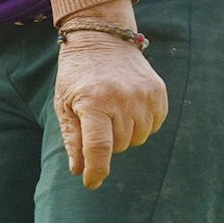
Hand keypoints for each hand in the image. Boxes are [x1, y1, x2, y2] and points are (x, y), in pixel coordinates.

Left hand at [55, 34, 166, 188]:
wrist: (102, 39)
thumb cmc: (77, 75)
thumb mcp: (64, 103)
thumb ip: (72, 138)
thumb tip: (80, 171)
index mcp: (93, 102)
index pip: (99, 148)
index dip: (96, 170)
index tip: (91, 183)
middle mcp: (122, 99)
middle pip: (119, 146)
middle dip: (106, 142)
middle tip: (96, 119)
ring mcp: (144, 96)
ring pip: (138, 138)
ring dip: (124, 133)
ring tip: (112, 110)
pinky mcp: (159, 93)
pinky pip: (154, 126)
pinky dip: (141, 124)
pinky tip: (128, 107)